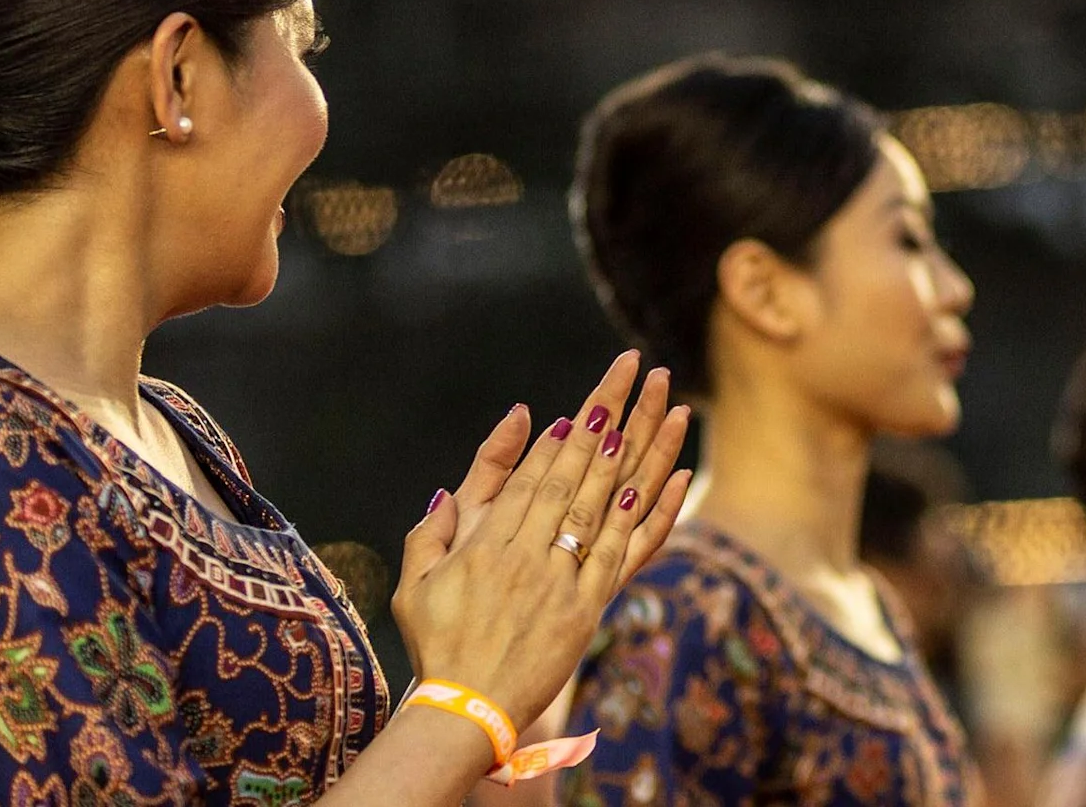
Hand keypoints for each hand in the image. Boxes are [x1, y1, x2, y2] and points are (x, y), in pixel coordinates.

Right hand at [389, 351, 694, 725]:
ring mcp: (562, 580)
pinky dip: (651, 513)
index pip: (530, 479)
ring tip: (661, 407)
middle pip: (573, 475)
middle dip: (603, 420)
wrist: (467, 711)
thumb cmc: (438, 648)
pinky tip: (670, 479)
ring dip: (635, 450)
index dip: (556, 442)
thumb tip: (447, 490)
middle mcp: (527, 554)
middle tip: (631, 375)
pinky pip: (626, 551)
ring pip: (604, 503)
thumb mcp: (414, 586)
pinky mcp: (588, 608)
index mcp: (486, 545)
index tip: (580, 412)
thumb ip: (431, 532)